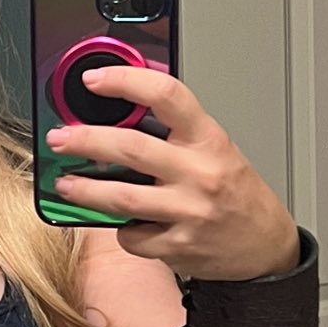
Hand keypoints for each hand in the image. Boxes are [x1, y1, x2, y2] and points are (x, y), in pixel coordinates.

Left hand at [47, 66, 300, 279]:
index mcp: (209, 139)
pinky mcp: (180, 246)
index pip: (166, 96)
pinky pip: (133, 237)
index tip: (95, 81)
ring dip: (85, 191)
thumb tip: (122, 108)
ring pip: (122, 198)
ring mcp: (189, 212)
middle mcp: (200, 173)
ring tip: (64, 184)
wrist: (267, 246)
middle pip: (131, 149)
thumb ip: (176, 132)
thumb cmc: (237, 194)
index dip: (125, 81)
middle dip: (86, 141)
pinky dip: (120, 231)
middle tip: (60, 139)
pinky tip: (119, 224)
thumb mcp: (216, 149)